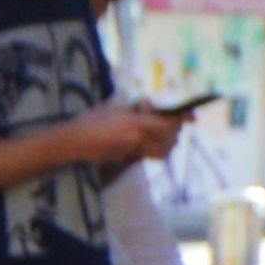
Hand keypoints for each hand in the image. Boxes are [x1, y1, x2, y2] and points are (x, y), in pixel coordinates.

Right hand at [63, 100, 179, 169]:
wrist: (72, 143)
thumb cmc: (89, 121)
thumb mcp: (112, 108)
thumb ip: (133, 108)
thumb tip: (148, 104)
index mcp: (135, 123)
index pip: (168, 122)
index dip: (182, 119)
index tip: (192, 116)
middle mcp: (138, 139)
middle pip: (170, 138)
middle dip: (176, 130)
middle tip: (176, 122)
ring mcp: (134, 151)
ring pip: (163, 150)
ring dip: (168, 142)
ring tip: (165, 133)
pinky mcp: (128, 160)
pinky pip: (149, 155)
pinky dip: (155, 149)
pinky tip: (148, 141)